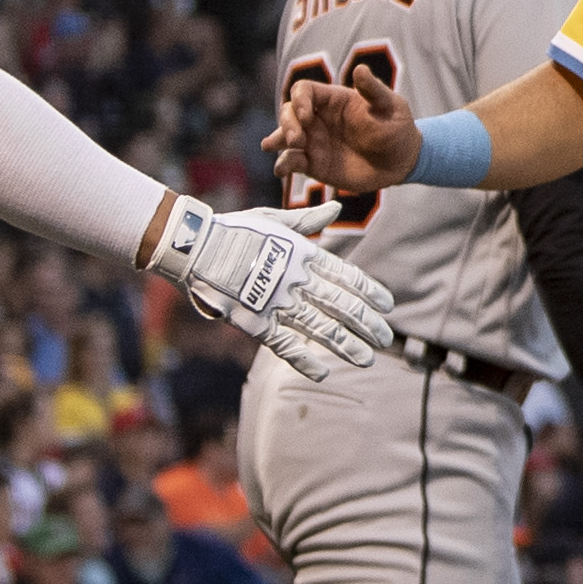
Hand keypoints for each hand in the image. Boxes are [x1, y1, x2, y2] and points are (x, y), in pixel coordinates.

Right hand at [141, 195, 397, 382]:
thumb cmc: (234, 229)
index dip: (369, 292)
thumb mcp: (275, 220)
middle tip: (386, 337)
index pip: (346, 276)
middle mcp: (296, 279)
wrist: (194, 246)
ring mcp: (277, 302)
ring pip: (321, 327)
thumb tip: (336, 209)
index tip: (387, 305)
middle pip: (341, 305)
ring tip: (367, 358)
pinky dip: (304, 360)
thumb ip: (308, 221)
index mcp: (303, 254)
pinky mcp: (255, 321)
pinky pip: (285, 345)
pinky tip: (322, 374)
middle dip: (366, 323)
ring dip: (346, 345)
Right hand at [261, 65, 421, 195]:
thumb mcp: (389, 106)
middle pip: (288, 112)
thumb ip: (372, 90)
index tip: (307, 116)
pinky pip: (292, 162)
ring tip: (273, 146)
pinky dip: (283, 165)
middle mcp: (318, 119)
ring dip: (277, 140)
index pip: (303, 91)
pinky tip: (282, 170)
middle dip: (286, 124)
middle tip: (298, 140)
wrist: (401, 161)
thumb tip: (360, 69)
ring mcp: (314, 142)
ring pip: (284, 136)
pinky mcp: (315, 164)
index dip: (299, 100)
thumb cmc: (396, 128)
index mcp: (332, 100)